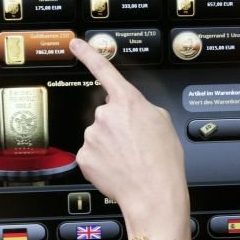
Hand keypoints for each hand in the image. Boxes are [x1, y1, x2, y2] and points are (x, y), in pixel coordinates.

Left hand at [71, 38, 190, 239]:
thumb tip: (132, 111)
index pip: (103, 70)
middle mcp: (105, 115)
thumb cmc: (164, 162)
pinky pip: (92, 153)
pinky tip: (117, 168)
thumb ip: (143, 108)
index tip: (75, 44)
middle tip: (135, 144)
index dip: (88, 53)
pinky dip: (102, 161)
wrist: (154, 194)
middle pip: (106, 113)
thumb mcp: (164, 122)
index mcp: (128, 101)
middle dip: (117, 126)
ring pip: (98, 135)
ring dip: (110, 145)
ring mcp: (92, 135)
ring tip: (129, 159)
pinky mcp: (84, 156)